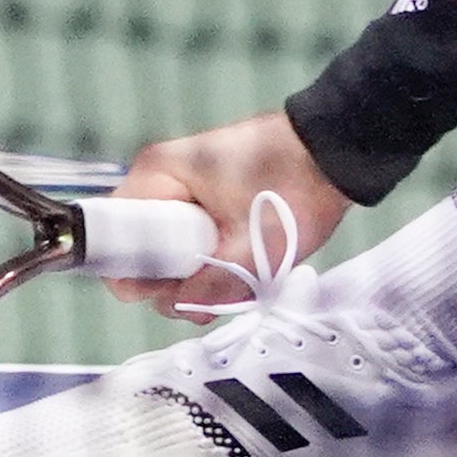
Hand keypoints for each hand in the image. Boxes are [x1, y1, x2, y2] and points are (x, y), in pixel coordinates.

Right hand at [101, 109, 355, 320]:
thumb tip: (176, 308)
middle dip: (175, 282)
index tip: (173, 292)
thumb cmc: (294, 188)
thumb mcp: (251, 249)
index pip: (111, 237)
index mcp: (156, 175)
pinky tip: (246, 268)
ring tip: (241, 279)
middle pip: (141, 249)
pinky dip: (214, 259)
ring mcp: (184, 187)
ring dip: (199, 275)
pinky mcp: (208, 196)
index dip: (135, 275)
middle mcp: (160, 178)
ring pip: (170, 250)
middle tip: (216, 293)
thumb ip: (207, 287)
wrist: (344, 149)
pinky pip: (193, 239)